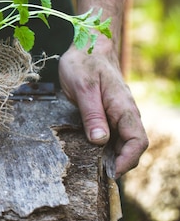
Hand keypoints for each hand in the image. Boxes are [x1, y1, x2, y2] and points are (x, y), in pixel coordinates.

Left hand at [58, 42, 147, 177]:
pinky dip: (104, 146)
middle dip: (118, 163)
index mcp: (123, 107)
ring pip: (121, 141)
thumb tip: (99, 142)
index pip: (137, 141)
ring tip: (92, 169)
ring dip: (110, 156)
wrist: (86, 44)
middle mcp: (125, 113)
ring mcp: (117, 113)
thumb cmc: (84, 62)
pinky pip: (111, 134)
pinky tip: (89, 152)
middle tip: (97, 177)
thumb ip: (92, 114)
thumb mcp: (83, 88)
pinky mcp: (107, 112)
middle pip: (130, 146)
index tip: (111, 172)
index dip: (127, 160)